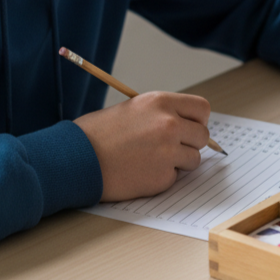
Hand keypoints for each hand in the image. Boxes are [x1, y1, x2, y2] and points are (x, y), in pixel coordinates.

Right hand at [74, 91, 211, 201]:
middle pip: (203, 135)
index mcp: (161, 102)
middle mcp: (169, 124)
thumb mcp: (134, 109)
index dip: (197, 120)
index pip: (202, 108)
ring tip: (151, 159)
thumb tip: (188, 125)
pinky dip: (162, 177)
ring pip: (194, 159)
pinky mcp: (162, 177)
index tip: (190, 127)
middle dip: (191, 143)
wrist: (77, 158)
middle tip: (171, 147)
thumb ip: (162, 114)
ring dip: (179, 162)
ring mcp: (168, 152)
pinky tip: (141, 171)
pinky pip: (175, 177)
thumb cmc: (99, 133)